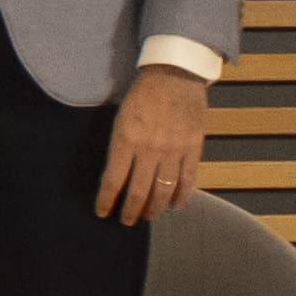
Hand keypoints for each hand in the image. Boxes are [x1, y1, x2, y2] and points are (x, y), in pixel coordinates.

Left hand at [97, 62, 212, 224]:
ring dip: (154, 209)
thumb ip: (120, 147)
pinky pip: (188, 181)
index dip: (106, 201)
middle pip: (138, 192)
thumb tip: (118, 176)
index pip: (113, 180)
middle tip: (126, 221)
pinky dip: (182, 197)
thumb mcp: (121, 118)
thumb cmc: (143, 94)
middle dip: (130, 212)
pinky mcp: (193, 149)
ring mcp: (173, 150)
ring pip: (163, 192)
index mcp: (126, 139)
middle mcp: (149, 149)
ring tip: (148, 216)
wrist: (174, 75)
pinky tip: (175, 206)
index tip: (102, 212)